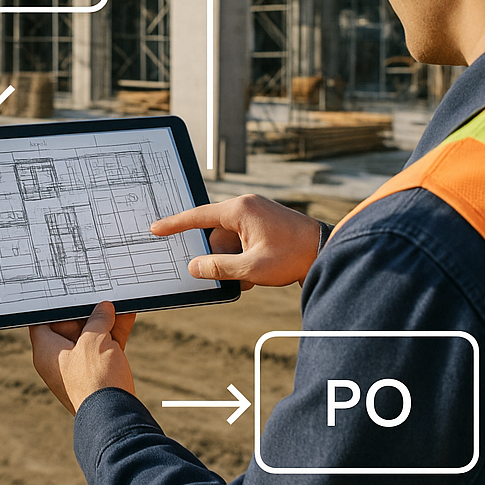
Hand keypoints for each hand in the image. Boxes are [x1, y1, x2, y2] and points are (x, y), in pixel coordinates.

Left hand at [29, 302, 136, 414]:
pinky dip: (116, 332)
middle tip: (97, 291)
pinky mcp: (100, 372)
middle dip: (87, 308)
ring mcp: (81, 366)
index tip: (65, 291)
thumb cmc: (96, 381)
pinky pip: (106, 345)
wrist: (116, 418)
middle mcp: (61, 359)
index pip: (44, 321)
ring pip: (92, 335)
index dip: (54, 305)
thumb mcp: (94, 341)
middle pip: (71, 325)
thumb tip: (104, 309)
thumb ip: (98, 320)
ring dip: (106, 318)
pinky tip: (128, 314)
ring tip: (117, 298)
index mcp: (47, 352)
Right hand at [151, 194, 320, 288]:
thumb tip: (195, 267)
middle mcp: (246, 208)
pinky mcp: (265, 225)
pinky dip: (245, 259)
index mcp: (240, 210)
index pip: (198, 215)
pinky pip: (242, 242)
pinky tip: (260, 273)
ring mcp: (257, 216)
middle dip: (222, 259)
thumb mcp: (252, 268)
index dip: (175, 224)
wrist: (328, 252)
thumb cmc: (293, 255)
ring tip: (254, 277)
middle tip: (237, 275)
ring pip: (229, 242)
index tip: (156, 228)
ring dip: (235, 262)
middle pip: (216, 236)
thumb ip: (219, 268)